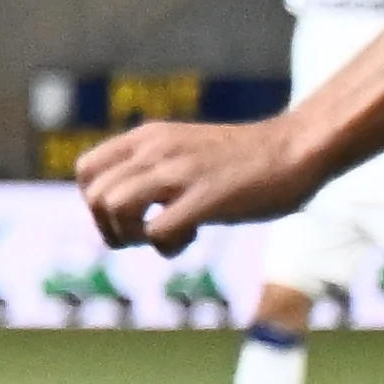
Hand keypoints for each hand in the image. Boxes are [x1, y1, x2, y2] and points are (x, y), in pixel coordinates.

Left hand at [77, 115, 325, 254]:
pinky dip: (168, 246)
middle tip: (146, 232)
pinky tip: (194, 236)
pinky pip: (157, 231)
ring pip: (114, 207)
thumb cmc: (242, 159)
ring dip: (133, 235)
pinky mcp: (206, 197)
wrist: (296, 149)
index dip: (97, 204)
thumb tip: (118, 207)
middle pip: (94, 196)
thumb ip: (150, 168)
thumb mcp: (182, 150)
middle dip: (111, 227)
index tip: (129, 215)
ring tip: (165, 235)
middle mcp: (156, 150)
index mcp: (147, 138)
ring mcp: (179, 172)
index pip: (86, 171)